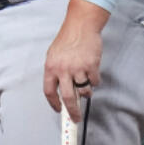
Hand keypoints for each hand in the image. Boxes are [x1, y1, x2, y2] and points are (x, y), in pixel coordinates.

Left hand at [43, 0, 107, 121]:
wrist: (81, 25)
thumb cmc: (67, 39)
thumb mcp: (54, 55)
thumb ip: (56, 73)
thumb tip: (61, 93)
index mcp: (50, 67)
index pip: (49, 91)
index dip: (54, 104)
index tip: (59, 110)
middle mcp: (63, 69)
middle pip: (68, 98)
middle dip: (72, 112)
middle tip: (76, 118)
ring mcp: (78, 68)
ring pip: (84, 91)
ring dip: (86, 91)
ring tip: (85, 80)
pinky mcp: (91, 66)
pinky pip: (95, 82)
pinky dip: (94, 80)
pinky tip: (92, 70)